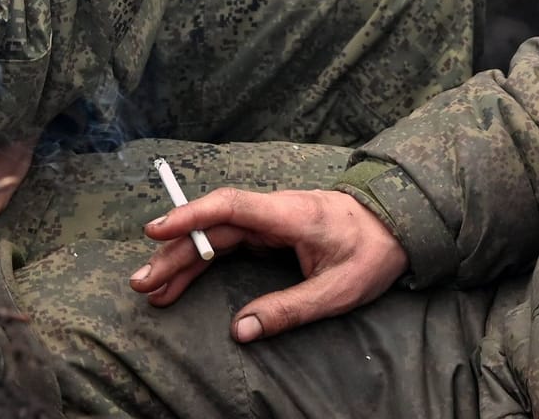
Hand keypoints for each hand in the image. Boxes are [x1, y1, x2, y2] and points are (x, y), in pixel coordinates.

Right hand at [129, 187, 407, 342]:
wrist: (398, 225)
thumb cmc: (372, 253)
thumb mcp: (337, 291)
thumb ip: (289, 309)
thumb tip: (242, 331)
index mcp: (289, 215)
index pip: (230, 207)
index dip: (191, 216)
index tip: (155, 230)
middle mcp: (272, 212)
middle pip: (213, 228)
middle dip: (174, 253)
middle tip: (141, 284)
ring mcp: (269, 220)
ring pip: (215, 236)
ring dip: (182, 260)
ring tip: (151, 290)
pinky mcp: (269, 231)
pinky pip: (227, 243)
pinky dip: (202, 262)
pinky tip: (179, 281)